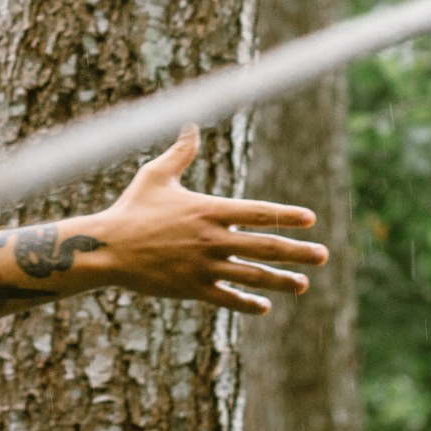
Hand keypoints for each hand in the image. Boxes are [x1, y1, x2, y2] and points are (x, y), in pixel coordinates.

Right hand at [89, 125, 327, 313]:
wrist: (107, 249)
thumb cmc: (131, 208)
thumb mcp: (156, 175)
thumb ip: (180, 153)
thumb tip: (191, 125)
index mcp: (209, 210)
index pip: (259, 213)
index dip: (286, 216)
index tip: (309, 218)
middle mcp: (212, 240)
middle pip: (265, 247)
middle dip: (297, 252)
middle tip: (323, 255)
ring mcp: (204, 267)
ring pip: (253, 276)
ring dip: (282, 280)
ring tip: (303, 284)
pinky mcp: (192, 290)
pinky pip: (228, 298)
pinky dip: (248, 303)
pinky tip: (264, 305)